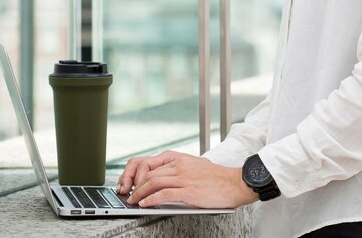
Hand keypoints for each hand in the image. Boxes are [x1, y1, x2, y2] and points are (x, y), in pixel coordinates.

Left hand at [116, 150, 258, 208]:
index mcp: (180, 158)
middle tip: (128, 193)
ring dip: (139, 192)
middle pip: (149, 172)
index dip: (137, 172)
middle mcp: (179, 165)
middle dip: (135, 183)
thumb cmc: (216, 177)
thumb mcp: (195, 166)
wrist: (233, 182)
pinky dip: (151, 199)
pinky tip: (145, 204)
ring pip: (153, 182)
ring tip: (133, 200)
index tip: (131, 181)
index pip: (151, 161)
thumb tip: (165, 178)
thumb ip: (179, 169)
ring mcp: (183, 177)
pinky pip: (164, 194)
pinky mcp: (188, 190)